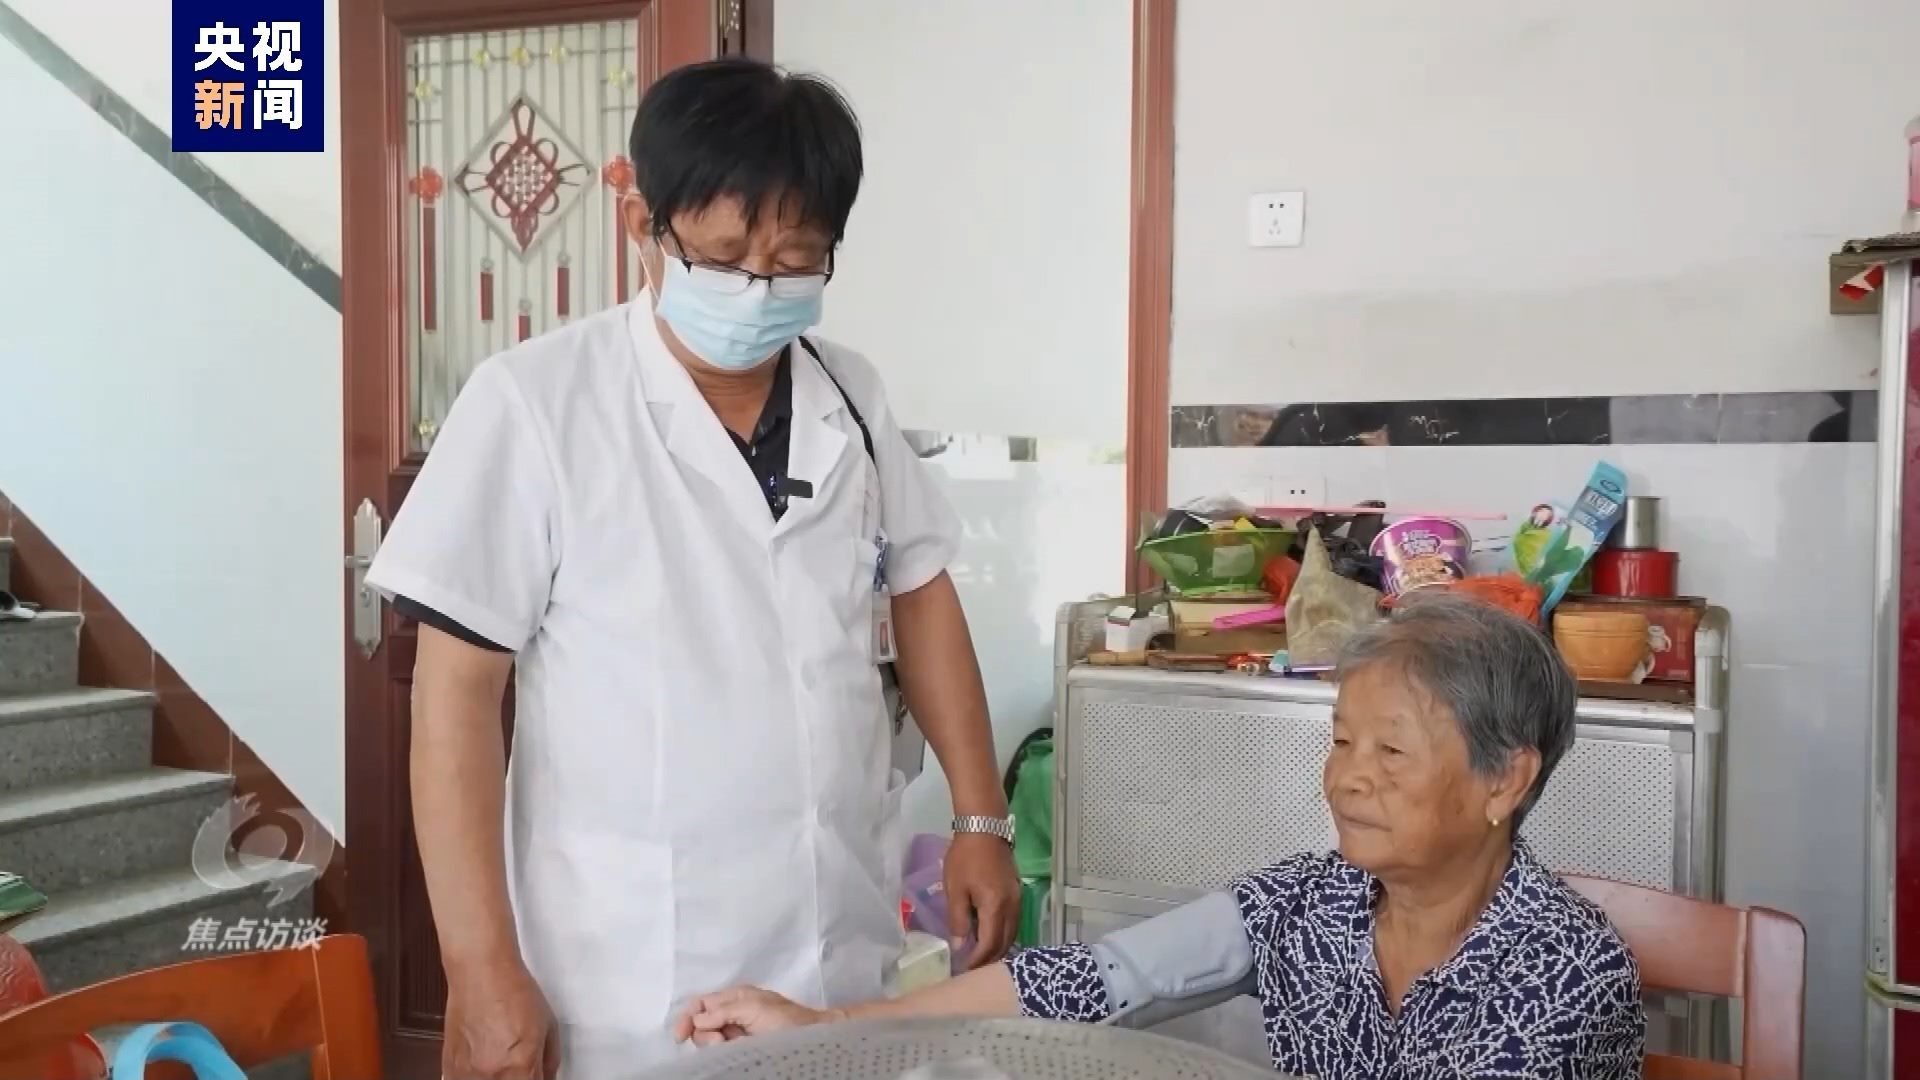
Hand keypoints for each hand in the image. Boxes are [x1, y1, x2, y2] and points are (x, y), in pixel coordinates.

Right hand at [441, 958, 559, 1079]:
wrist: (481, 972)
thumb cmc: (513, 992)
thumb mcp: (548, 1027)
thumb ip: (548, 1062)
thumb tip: (546, 1077)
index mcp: (521, 1067)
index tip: (536, 1074)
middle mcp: (492, 1076)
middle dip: (519, 1078)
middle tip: (520, 1065)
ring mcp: (467, 1074)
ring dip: (497, 1078)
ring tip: (500, 1060)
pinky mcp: (449, 1068)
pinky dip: (476, 1077)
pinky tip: (483, 1065)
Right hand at [674, 986, 831, 1046]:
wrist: (814, 1038)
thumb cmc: (786, 1019)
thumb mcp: (754, 1007)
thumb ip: (724, 1010)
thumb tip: (697, 1019)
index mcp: (734, 997)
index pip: (700, 1004)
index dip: (686, 1017)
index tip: (680, 1036)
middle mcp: (732, 1013)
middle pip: (701, 1024)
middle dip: (704, 1033)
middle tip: (723, 1040)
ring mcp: (738, 1033)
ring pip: (710, 1040)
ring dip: (715, 1044)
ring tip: (735, 1046)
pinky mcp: (743, 1049)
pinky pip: (723, 1051)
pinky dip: (722, 1052)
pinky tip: (735, 1051)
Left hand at [944, 832, 1020, 968]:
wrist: (985, 829)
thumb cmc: (965, 858)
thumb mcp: (955, 889)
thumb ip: (958, 920)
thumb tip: (960, 946)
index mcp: (995, 907)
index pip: (990, 944)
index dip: (978, 960)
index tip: (965, 970)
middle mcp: (1012, 907)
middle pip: (1005, 942)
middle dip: (990, 959)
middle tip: (974, 969)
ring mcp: (1018, 900)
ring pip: (1013, 934)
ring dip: (999, 948)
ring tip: (982, 957)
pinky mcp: (1018, 893)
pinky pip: (1014, 922)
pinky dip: (1004, 935)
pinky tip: (992, 936)